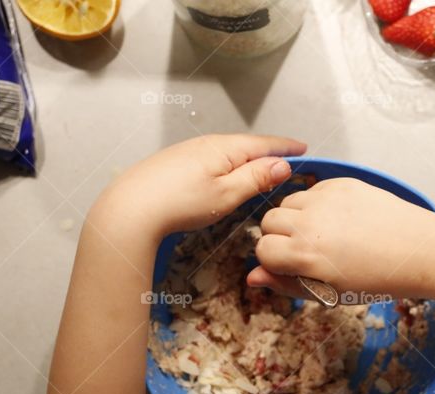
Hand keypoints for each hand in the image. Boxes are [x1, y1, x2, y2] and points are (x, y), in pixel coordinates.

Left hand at [92, 134, 306, 240]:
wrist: (131, 208)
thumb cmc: (180, 203)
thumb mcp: (227, 194)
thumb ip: (256, 178)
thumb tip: (282, 164)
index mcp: (224, 148)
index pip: (264, 144)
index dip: (286, 147)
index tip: (303, 148)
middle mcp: (206, 144)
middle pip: (245, 146)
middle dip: (268, 152)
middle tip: (288, 159)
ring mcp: (187, 152)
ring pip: (226, 153)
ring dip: (246, 160)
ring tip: (261, 168)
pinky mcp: (173, 164)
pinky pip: (210, 160)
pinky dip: (226, 166)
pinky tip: (225, 176)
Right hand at [248, 178, 434, 298]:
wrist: (417, 251)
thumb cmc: (375, 280)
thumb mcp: (328, 292)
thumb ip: (286, 284)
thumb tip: (252, 278)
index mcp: (304, 254)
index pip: (262, 249)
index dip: (275, 260)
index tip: (293, 266)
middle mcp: (309, 222)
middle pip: (268, 221)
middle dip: (280, 235)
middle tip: (307, 249)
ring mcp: (326, 198)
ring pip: (288, 202)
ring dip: (296, 216)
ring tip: (323, 232)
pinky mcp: (342, 183)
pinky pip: (313, 190)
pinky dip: (317, 203)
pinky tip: (341, 219)